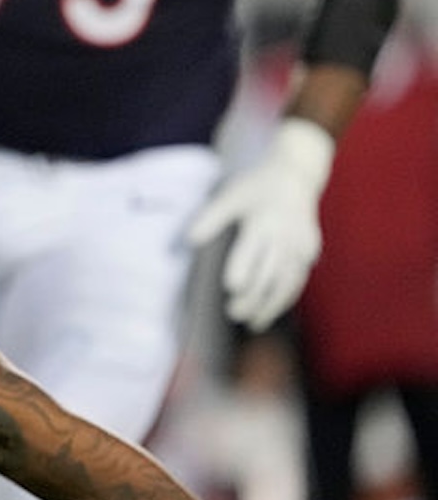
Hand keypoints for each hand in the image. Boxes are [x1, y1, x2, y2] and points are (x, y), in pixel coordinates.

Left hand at [186, 118, 335, 331]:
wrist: (296, 175)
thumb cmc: (255, 187)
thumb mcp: (230, 195)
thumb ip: (210, 218)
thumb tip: (188, 241)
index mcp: (263, 220)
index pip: (251, 251)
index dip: (242, 270)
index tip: (230, 288)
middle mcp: (285, 235)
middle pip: (269, 272)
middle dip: (254, 296)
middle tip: (233, 314)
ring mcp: (301, 245)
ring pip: (288, 282)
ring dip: (272, 305)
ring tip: (254, 324)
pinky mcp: (311, 250)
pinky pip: (299, 279)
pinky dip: (286, 297)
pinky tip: (273, 310)